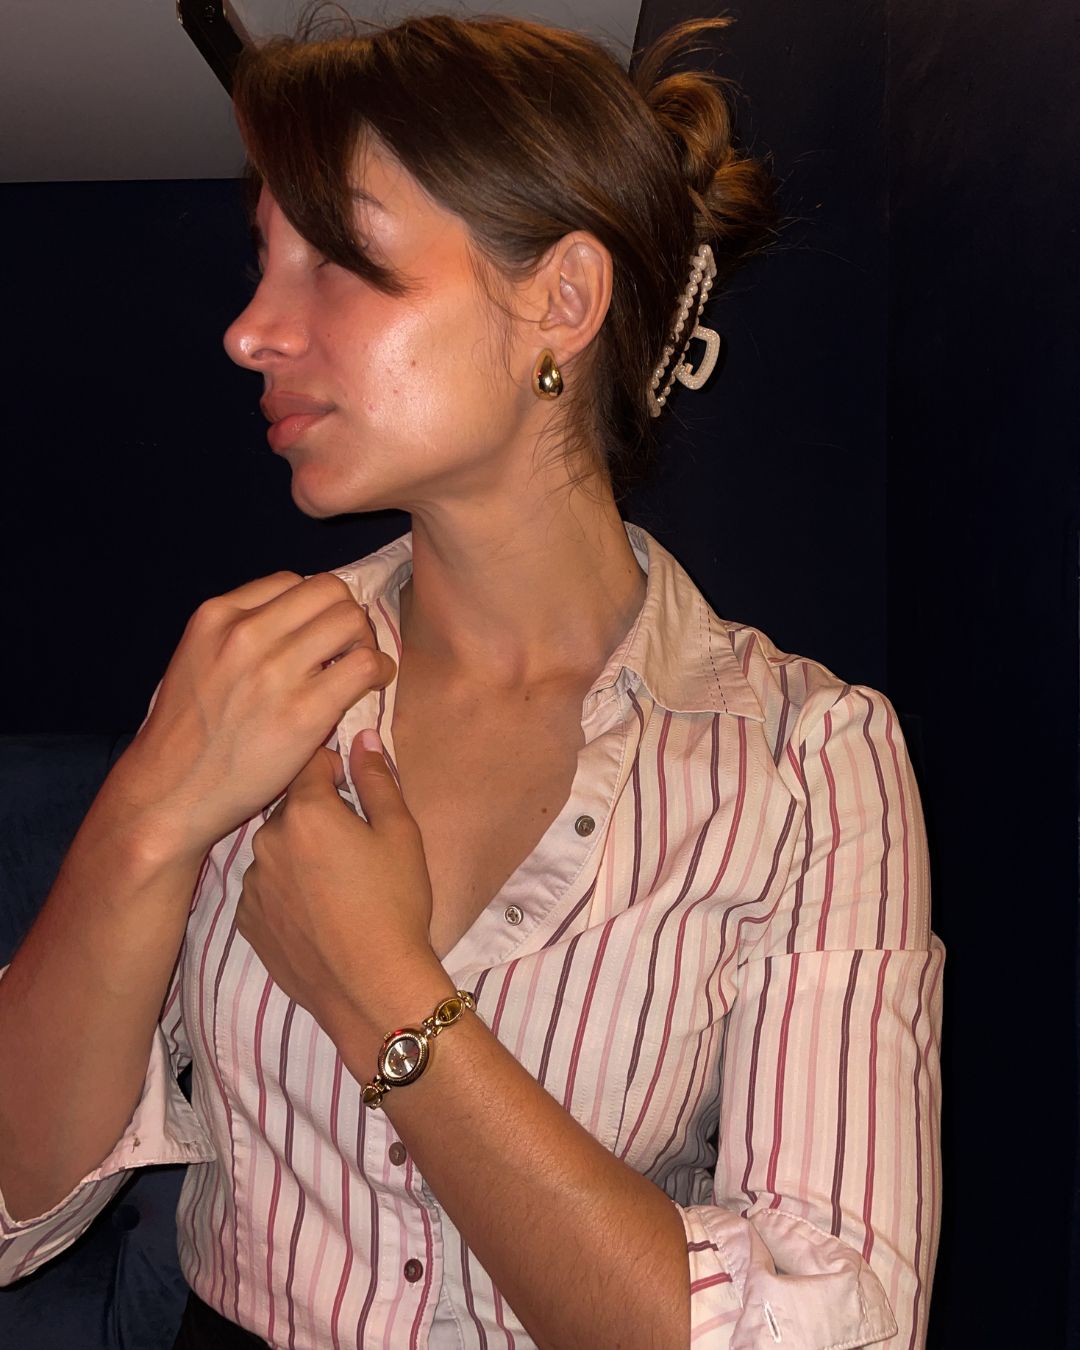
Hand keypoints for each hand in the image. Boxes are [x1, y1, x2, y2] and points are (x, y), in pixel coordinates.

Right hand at [115, 572, 396, 864]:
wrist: (170, 791)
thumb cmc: (186, 733)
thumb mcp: (197, 659)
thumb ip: (238, 634)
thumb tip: (298, 623)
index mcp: (216, 616)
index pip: (290, 582)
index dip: (313, 606)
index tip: (317, 632)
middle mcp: (245, 634)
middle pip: (328, 591)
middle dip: (345, 615)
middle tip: (346, 647)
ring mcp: (275, 671)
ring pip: (351, 620)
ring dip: (365, 640)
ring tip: (358, 665)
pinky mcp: (304, 711)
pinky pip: (363, 666)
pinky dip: (378, 670)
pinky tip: (372, 684)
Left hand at [235, 729, 442, 1038]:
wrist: (370, 987)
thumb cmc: (395, 905)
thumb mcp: (400, 835)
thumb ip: (377, 780)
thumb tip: (361, 738)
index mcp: (306, 812)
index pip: (309, 764)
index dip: (335, 769)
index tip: (354, 789)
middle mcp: (267, 841)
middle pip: (291, 809)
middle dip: (318, 816)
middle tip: (353, 847)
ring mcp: (251, 884)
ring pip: (276, 850)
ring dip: (298, 855)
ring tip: (335, 887)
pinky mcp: (247, 922)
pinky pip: (265, 889)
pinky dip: (285, 892)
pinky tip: (316, 913)